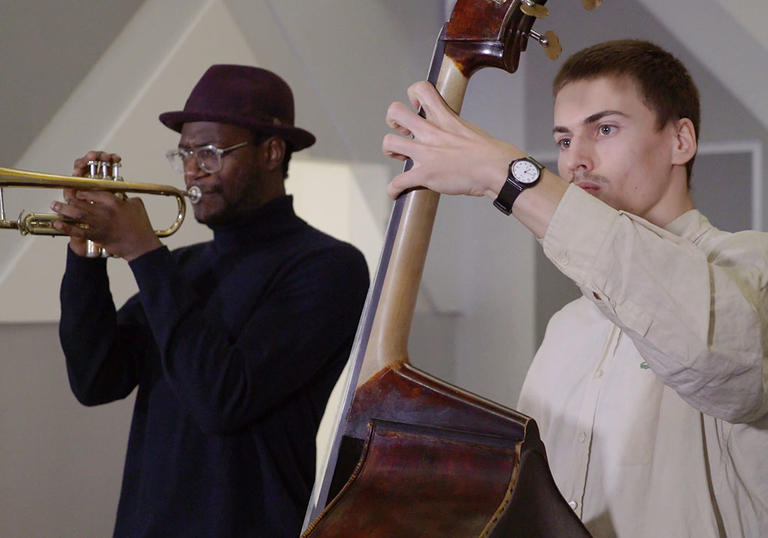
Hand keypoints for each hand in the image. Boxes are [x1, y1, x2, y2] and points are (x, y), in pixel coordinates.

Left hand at [51, 150, 161, 260]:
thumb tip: (120, 195)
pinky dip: (66, 227)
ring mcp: (99, 224)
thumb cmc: (140, 227)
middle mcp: (105, 211)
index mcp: (115, 202)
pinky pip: (77, 231)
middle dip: (70, 198)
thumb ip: (126, 197)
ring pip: (77, 213)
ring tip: (55, 205)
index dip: (83, 190)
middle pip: (81, 201)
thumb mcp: (137, 205)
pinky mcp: (96, 236)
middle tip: (64, 198)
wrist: (140, 246)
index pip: (94, 191)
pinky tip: (58, 224)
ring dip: (63, 209)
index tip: (80, 191)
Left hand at [382, 81, 524, 198]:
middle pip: (395, 111)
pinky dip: (393, 189)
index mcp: (444, 118)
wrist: (496, 170)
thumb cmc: (489, 153)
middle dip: (393, 121)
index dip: (412, 95)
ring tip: (399, 157)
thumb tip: (451, 135)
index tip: (416, 107)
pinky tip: (396, 192)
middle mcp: (431, 132)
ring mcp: (425, 153)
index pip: (422, 89)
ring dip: (389, 151)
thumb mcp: (470, 129)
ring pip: (388, 143)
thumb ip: (454, 128)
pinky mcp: (424, 175)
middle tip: (401, 131)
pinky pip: (397, 182)